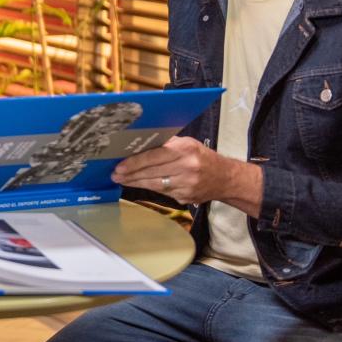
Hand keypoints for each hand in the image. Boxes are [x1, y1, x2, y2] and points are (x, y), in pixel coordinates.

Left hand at [111, 136, 262, 215]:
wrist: (226, 178)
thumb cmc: (202, 157)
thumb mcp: (187, 144)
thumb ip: (166, 144)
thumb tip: (138, 145)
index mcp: (185, 150)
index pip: (154, 156)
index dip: (135, 162)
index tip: (120, 165)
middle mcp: (187, 167)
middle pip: (152, 172)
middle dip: (131, 174)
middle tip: (116, 174)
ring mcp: (187, 184)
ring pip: (154, 184)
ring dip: (136, 183)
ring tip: (122, 180)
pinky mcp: (185, 197)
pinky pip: (162, 192)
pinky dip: (149, 188)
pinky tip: (138, 185)